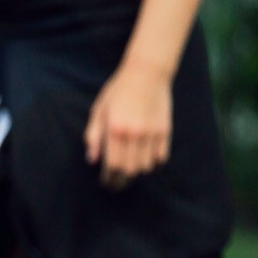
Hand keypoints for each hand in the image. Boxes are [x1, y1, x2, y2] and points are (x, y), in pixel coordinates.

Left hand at [85, 62, 172, 188]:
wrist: (146, 74)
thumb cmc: (117, 92)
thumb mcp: (98, 111)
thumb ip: (93, 136)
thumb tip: (92, 160)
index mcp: (115, 130)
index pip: (113, 165)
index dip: (109, 178)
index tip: (105, 183)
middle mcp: (134, 134)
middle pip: (130, 170)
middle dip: (121, 181)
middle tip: (116, 183)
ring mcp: (152, 133)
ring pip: (146, 167)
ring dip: (137, 172)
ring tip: (129, 170)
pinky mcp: (165, 131)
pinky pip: (161, 157)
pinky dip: (153, 163)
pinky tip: (145, 160)